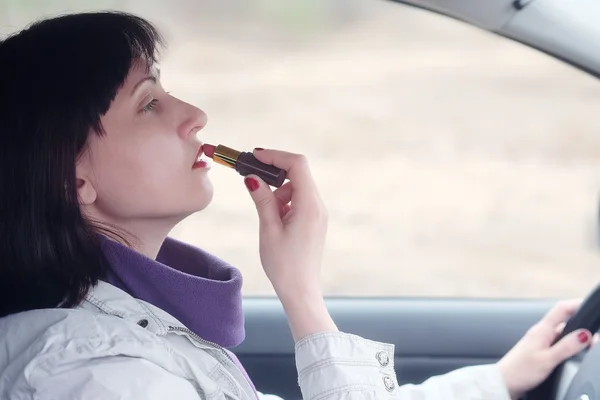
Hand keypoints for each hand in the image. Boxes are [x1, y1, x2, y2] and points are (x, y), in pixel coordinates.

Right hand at [243, 148, 336, 340]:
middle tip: (251, 181)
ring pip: (296, 188)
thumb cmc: (284, 265)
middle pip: (298, 174)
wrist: (301, 291)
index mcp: (310, 206)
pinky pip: (299, 200)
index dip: (276, 156)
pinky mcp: (314, 221)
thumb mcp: (269, 229)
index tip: (255, 155)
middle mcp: (318, 206)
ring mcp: (318, 213)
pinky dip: (283, 203)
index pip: (297, 165)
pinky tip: (274, 222)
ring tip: (267, 218)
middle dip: (274, 175)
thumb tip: (252, 177)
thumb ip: (262, 200)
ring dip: (277, 193)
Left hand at [498, 299, 596, 398]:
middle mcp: (540, 332)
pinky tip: (572, 351)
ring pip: (562, 333)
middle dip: (581, 324)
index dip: (577, 303)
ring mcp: (539, 341)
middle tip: (593, 336)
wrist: (504, 381)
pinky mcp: (539, 350)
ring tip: (587, 342)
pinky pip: (557, 342)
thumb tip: (584, 335)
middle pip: (564, 321)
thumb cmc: (519, 371)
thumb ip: (566, 347)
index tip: (589, 304)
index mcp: (541, 330)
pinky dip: (568, 343)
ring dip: (575, 335)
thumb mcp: (547, 359)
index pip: (561, 309)